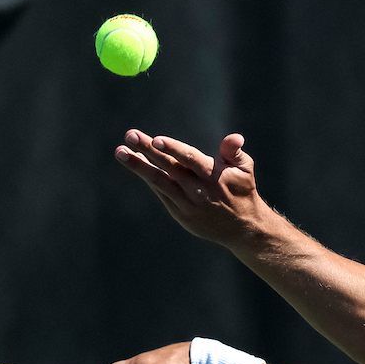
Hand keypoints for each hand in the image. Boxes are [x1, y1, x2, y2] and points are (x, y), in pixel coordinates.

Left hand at [114, 130, 266, 246]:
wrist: (242, 228)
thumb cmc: (242, 190)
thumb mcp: (244, 169)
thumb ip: (234, 151)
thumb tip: (235, 137)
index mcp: (213, 176)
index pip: (190, 160)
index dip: (173, 149)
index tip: (156, 140)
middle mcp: (197, 191)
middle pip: (169, 168)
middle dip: (147, 151)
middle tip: (130, 135)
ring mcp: (187, 204)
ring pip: (159, 182)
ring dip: (139, 166)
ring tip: (120, 152)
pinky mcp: (180, 214)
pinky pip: (161, 193)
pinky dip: (149, 178)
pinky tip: (136, 163)